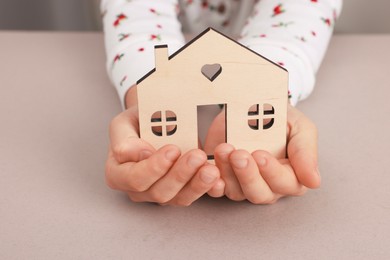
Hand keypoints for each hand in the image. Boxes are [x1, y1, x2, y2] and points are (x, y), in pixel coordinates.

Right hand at [105, 87, 221, 205]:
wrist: (154, 122)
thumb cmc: (137, 122)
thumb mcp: (123, 123)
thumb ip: (124, 139)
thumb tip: (140, 156)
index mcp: (118, 174)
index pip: (135, 178)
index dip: (154, 167)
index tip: (173, 149)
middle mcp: (137, 190)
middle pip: (159, 191)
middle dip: (180, 175)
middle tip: (197, 156)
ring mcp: (159, 194)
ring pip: (178, 197)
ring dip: (196, 184)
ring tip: (210, 169)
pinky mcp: (179, 193)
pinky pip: (192, 195)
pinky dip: (206, 188)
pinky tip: (217, 178)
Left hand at [204, 104, 319, 203]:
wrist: (254, 106)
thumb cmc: (282, 119)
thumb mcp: (300, 128)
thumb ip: (306, 152)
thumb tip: (313, 182)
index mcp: (291, 175)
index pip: (285, 184)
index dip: (272, 172)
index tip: (260, 154)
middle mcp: (268, 185)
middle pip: (259, 194)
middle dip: (247, 175)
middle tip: (238, 154)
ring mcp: (243, 183)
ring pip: (236, 192)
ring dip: (228, 173)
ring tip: (223, 150)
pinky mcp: (223, 177)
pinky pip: (216, 189)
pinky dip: (211, 182)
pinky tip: (208, 169)